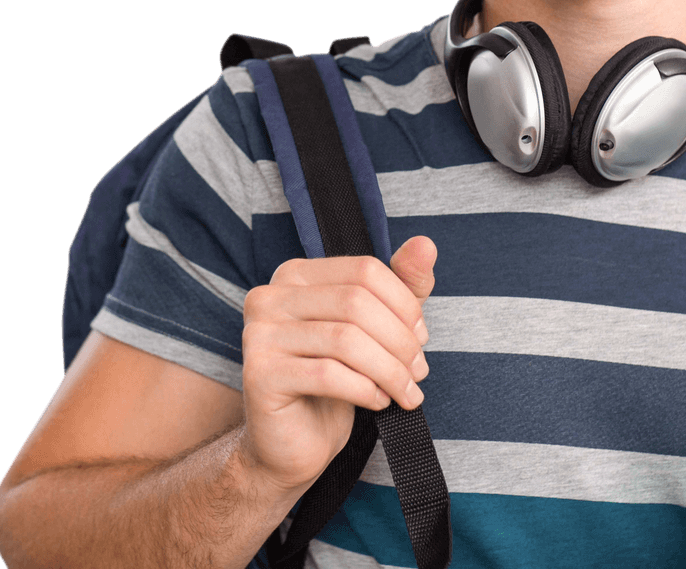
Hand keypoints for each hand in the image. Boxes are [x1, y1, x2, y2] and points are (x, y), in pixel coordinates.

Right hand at [238, 235, 436, 494]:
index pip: (365, 270)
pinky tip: (378, 401)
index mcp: (297, 274)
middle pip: (356, 302)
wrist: (293, 443)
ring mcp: (259, 334)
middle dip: (399, 340)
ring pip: (345, 340)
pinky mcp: (259, 375)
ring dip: (389, 369)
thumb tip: (427, 243)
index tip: (421, 337)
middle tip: (419, 370)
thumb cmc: (335, 379)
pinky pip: (327, 374)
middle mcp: (270, 296)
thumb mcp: (377, 326)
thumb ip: (403, 284)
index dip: (404, 303)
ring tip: (406, 390)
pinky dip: (364, 389)